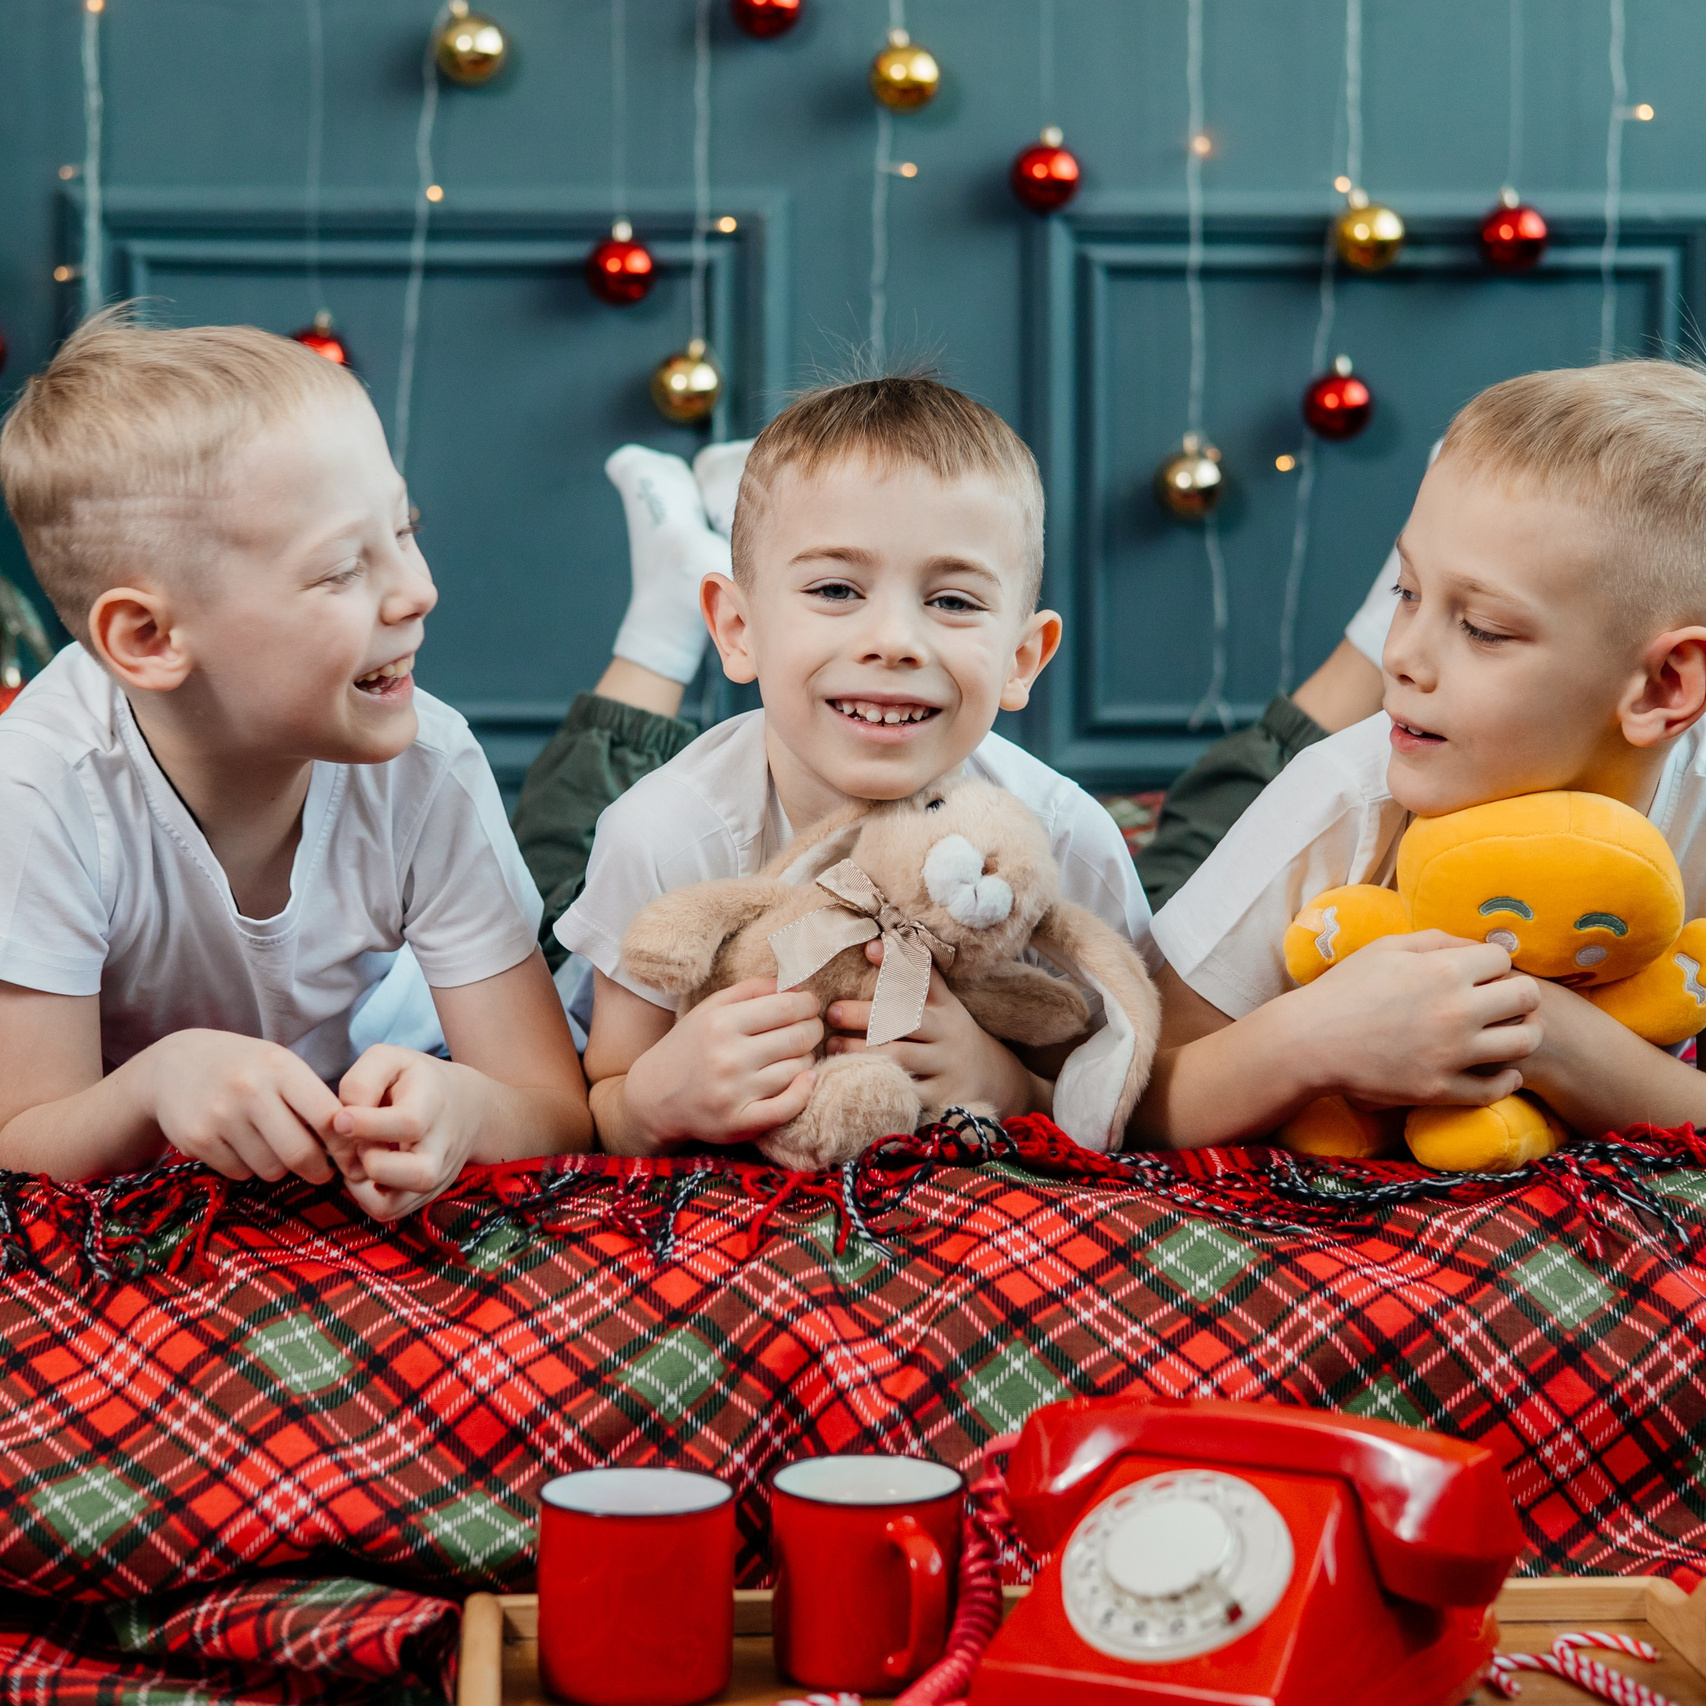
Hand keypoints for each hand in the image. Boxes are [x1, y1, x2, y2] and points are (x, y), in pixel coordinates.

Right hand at [145, 1029, 341, 1183]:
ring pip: (271, 1169)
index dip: (346, 1146)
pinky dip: (246, 1167)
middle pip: (300, 1153)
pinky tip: (238, 1145)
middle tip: (320, 1171)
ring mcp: (220, 1116)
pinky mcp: (197, 1140)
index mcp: (281, 1067)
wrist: (174, 1064)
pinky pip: (239, 1173)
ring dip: (278, 1166)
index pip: (328, 1116)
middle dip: (318, 1170)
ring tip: (269, 1145)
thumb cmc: (244, 1067)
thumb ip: (313, 1099)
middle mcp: (251, 1090)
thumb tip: (350, 1146)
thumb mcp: (280, 1067)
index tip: (353, 1159)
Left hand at [334, 1045, 482, 1220]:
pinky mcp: (425, 1195)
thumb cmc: (417, 1080)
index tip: (341, 1119)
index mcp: (435, 1103)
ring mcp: (437, 1177)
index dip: (368, 1124)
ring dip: (362, 1185)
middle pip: (417, 1175)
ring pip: (397, 1205)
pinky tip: (363, 1170)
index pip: (409, 1123)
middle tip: (358, 1142)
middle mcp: (442, 1147)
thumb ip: (360, 1082)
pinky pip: (388, 1212)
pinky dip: (365, 1197)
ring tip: (359, 1158)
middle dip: (372, 1162)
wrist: (466, 1106)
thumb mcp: (391, 1060)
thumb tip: (340, 1121)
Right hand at [621, 978, 821, 1150]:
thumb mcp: (711, 1009)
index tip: (809, 1005)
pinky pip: (789, 1106)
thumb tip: (798, 985)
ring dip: (806, 1058)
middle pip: (799, 1036)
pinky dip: (805, 1091)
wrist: (654, 1098)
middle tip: (808, 1028)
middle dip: (813, 1028)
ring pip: (799, 1068)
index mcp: (721, 1023)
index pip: (787, 1007)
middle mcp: (728, 1057)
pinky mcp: (739, 1122)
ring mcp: (734, 1092)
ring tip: (794, 1054)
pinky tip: (806, 1080)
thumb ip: (752, 990)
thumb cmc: (689, 1047)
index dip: (808, 1003)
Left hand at [825, 941, 1035, 1119]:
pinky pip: (905, 1092)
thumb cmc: (949, 1034)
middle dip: (866, 1015)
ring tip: (834, 1045)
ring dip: (862, 1051)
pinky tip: (853, 1079)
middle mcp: (947, 1033)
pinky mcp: (941, 1097)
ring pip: (900, 1057)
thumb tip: (873, 944)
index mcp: (945, 1007)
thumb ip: (913, 974)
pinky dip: (879, 1085)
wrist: (993, 1079)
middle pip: (905, 1020)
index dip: (897, 963)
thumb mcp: (942, 1003)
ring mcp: (946, 1067)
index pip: (923, 979)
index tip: (870, 949)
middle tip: (834, 1011)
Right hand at [1289, 930, 1540, 1107]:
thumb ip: (1436, 940)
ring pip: (1525, 1042)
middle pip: (1528, 997)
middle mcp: (1456, 1011)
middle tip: (1501, 1003)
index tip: (1480, 975)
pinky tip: (1498, 1070)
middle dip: (1518, 995)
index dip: (1494, 965)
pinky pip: (1498, 1087)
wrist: (1309, 1042)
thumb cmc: (1344, 989)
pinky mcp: (1440, 1088)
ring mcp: (1451, 1053)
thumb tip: (1478, 946)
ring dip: (1521, 1034)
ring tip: (1505, 1034)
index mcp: (1443, 970)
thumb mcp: (1385, 948)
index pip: (1504, 960)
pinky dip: (1507, 1079)